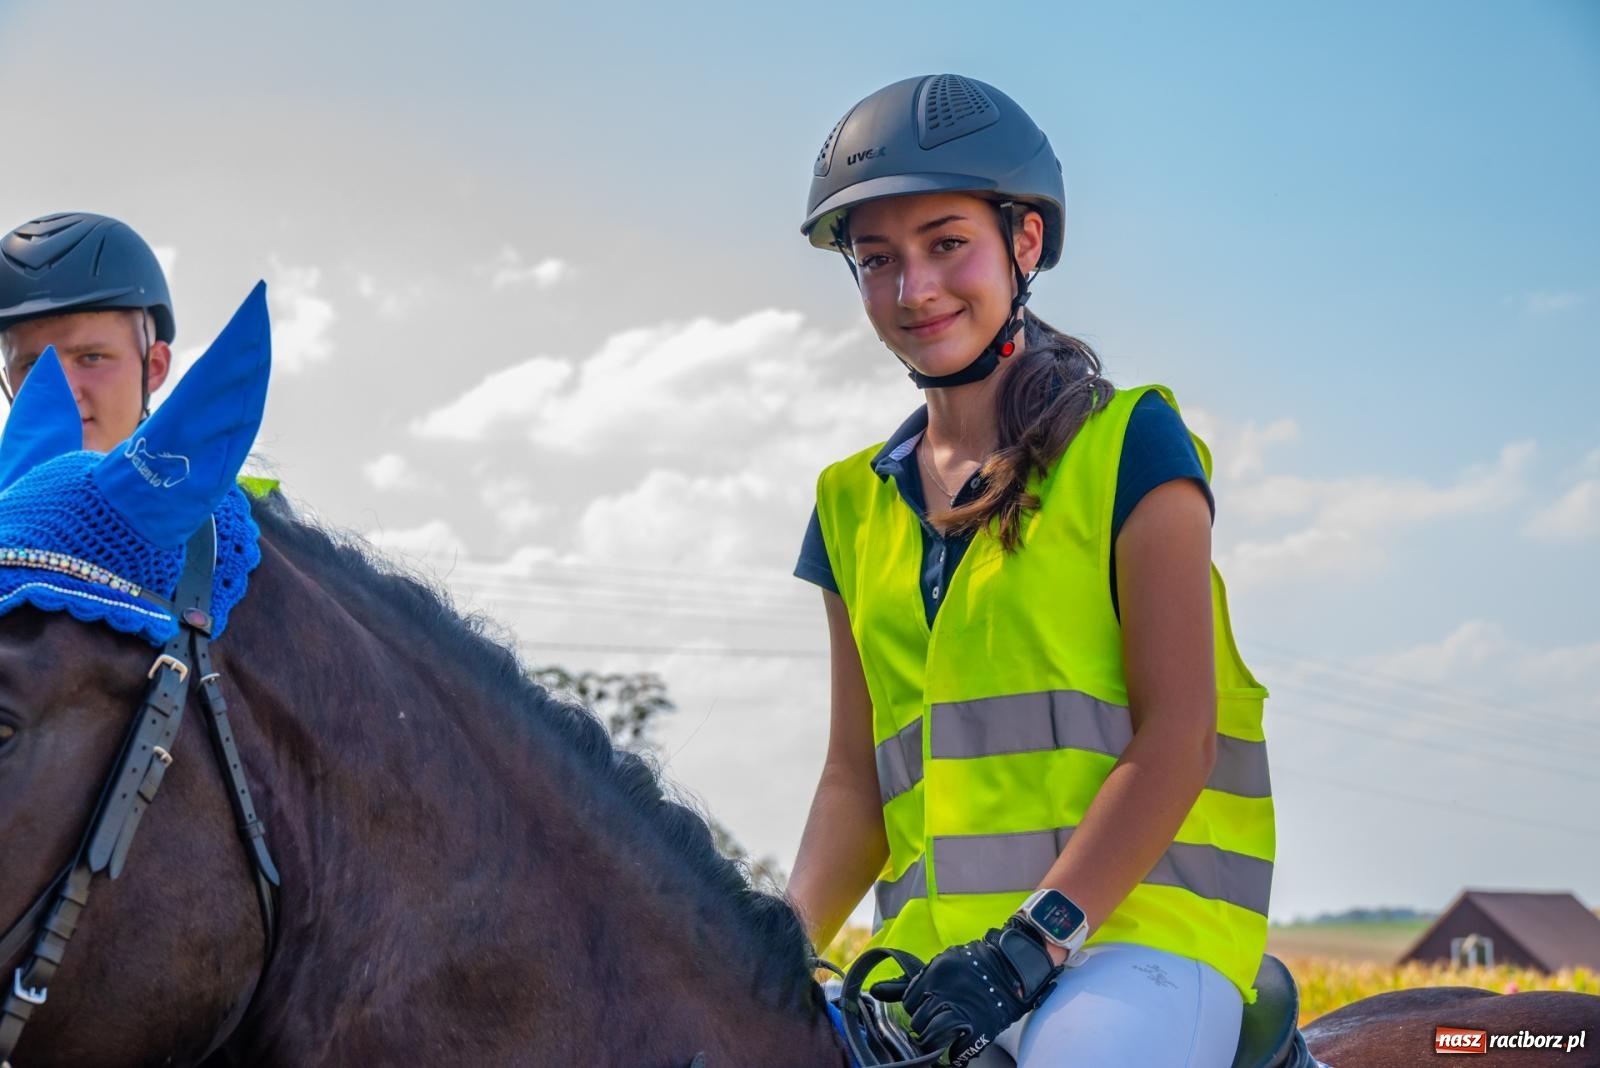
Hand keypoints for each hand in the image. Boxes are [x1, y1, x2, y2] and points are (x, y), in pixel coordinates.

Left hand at [871, 920, 1060, 1065]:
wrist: (1011, 967)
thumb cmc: (973, 965)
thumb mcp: (939, 966)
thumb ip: (906, 982)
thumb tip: (874, 992)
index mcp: (933, 976)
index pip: (909, 1001)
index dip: (915, 1006)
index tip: (924, 1006)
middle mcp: (944, 994)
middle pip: (918, 1020)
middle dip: (923, 1023)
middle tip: (935, 1019)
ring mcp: (961, 1012)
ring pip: (931, 1035)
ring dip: (934, 1038)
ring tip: (941, 1034)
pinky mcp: (978, 1028)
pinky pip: (956, 1051)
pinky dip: (955, 1054)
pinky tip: (956, 1047)